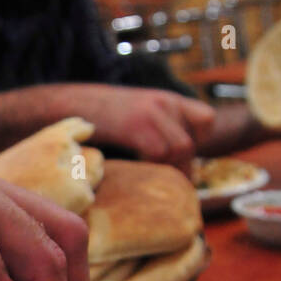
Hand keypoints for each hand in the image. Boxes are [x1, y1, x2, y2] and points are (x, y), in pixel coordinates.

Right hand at [83, 86, 214, 174]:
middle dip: (180, 167)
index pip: (207, 119)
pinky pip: (158, 153)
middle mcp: (165, 102)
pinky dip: (150, 167)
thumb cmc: (102, 115)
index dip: (199, 141)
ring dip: (166, 170)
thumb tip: (174, 159)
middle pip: (190, 143)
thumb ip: (159, 127)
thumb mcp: (140, 113)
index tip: (182, 156)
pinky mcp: (137, 125)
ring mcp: (152, 113)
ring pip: (178, 150)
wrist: (73, 102)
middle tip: (167, 181)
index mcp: (168, 99)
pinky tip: (135, 168)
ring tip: (151, 178)